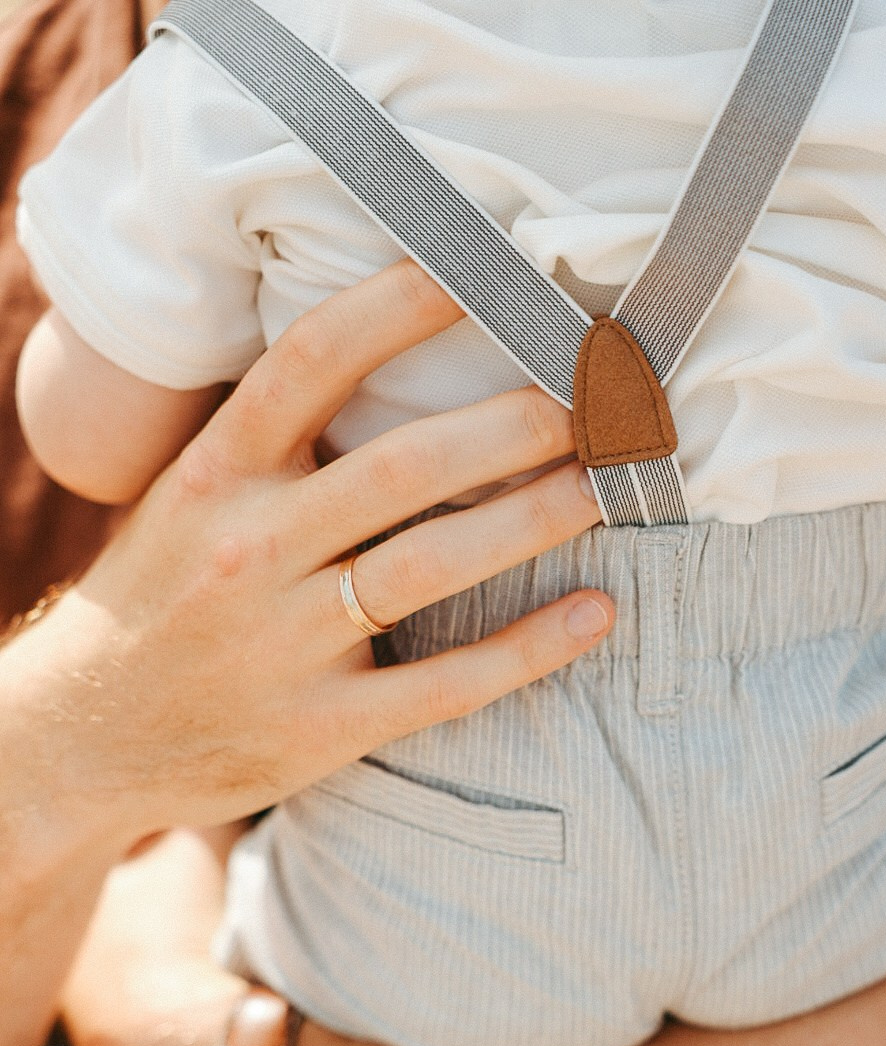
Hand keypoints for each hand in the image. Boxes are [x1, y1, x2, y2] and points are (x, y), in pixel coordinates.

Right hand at [2, 258, 608, 852]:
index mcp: (215, 475)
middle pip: (401, 466)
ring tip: (605, 486)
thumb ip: (272, 441)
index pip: (314, 360)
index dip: (405, 304)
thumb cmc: (159, 600)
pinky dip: (529, 649)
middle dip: (513, 424)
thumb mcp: (187, 499)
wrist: (84, 738)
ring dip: (532, 520)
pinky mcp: (323, 727)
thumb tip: (391, 358)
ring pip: (429, 566)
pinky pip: (445, 685)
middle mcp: (248, 549)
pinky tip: (595, 613)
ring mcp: (285, 644)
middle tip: (594, 398)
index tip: (488, 272)